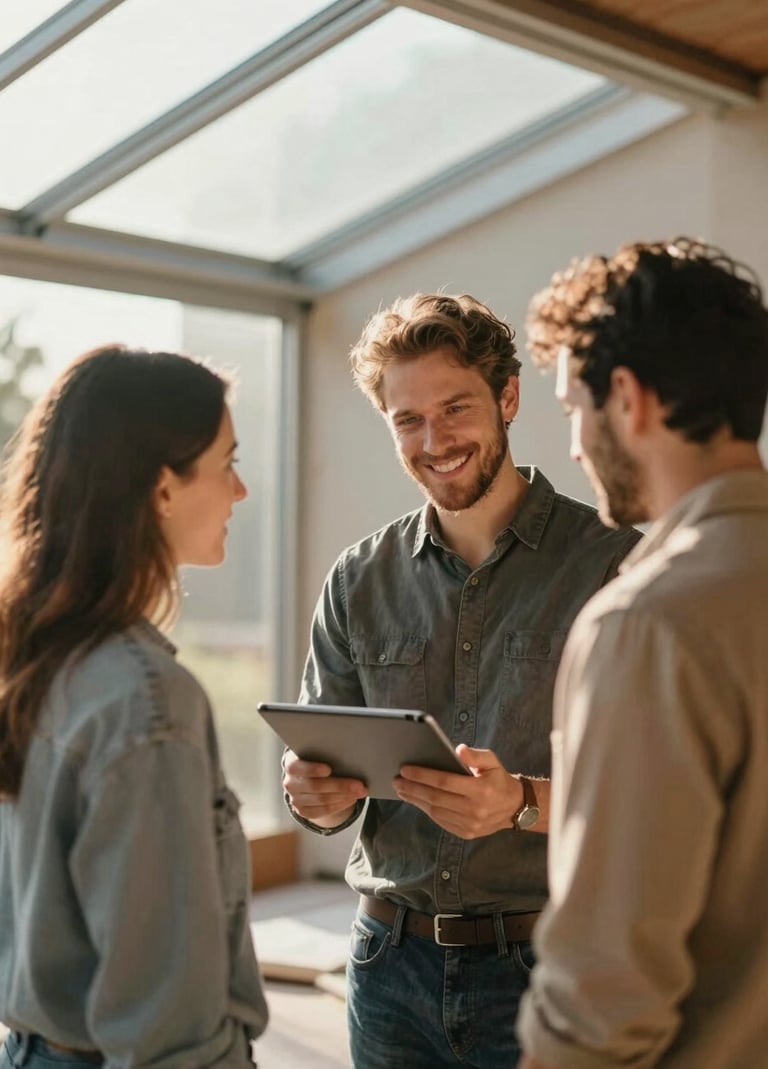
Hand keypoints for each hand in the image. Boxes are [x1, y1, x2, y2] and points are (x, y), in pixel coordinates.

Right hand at [282, 749, 367, 827]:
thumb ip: (326, 753)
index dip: (312, 769)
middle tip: (359, 785)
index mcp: (291, 763)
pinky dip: (339, 805)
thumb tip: (349, 757)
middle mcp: (290, 783)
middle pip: (315, 786)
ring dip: (344, 796)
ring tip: (359, 792)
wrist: (308, 775)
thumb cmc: (317, 758)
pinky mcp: (303, 811)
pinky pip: (323, 811)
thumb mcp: (317, 752)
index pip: (296, 767)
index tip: (329, 769)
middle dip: (340, 786)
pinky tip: (351, 799)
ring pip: (321, 800)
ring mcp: (295, 799)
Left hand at [394, 744, 522, 838]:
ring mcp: (470, 824)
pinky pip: (441, 821)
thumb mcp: (492, 762)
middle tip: (396, 780)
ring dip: (415, 800)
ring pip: (436, 811)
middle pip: (436, 798)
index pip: (445, 782)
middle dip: (413, 788)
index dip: (423, 775)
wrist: (514, 807)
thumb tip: (458, 749)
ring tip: (402, 789)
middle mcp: (476, 810)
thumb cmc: (498, 779)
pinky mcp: (466, 833)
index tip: (405, 769)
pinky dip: (426, 810)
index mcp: (482, 790)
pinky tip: (416, 800)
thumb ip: (476, 755)